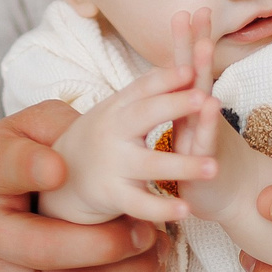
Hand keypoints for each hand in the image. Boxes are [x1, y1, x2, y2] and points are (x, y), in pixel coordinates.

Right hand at [0, 101, 177, 271]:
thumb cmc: (11, 168)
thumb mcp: (24, 130)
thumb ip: (57, 124)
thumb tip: (100, 138)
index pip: (4, 168)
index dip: (33, 167)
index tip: (64, 168)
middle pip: (47, 249)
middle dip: (112, 241)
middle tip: (149, 229)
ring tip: (156, 252)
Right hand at [43, 61, 219, 224]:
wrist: (59, 174)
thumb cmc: (101, 136)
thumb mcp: (117, 110)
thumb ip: (146, 92)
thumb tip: (183, 63)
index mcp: (118, 108)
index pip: (143, 87)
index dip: (166, 78)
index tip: (192, 68)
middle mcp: (113, 132)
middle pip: (143, 116)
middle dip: (172, 105)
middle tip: (204, 97)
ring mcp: (113, 164)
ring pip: (150, 165)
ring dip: (182, 165)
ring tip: (213, 167)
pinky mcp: (112, 194)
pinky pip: (140, 204)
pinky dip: (162, 208)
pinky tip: (186, 209)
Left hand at [164, 10, 244, 223]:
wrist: (235, 201)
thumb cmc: (210, 163)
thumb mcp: (194, 132)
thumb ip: (189, 106)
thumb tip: (183, 77)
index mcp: (191, 111)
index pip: (187, 71)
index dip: (187, 43)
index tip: (186, 10)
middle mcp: (201, 119)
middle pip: (198, 75)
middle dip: (198, 43)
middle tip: (200, 11)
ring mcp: (207, 137)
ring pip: (203, 101)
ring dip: (204, 74)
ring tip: (202, 46)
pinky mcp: (206, 162)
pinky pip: (206, 139)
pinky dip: (207, 121)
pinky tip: (209, 103)